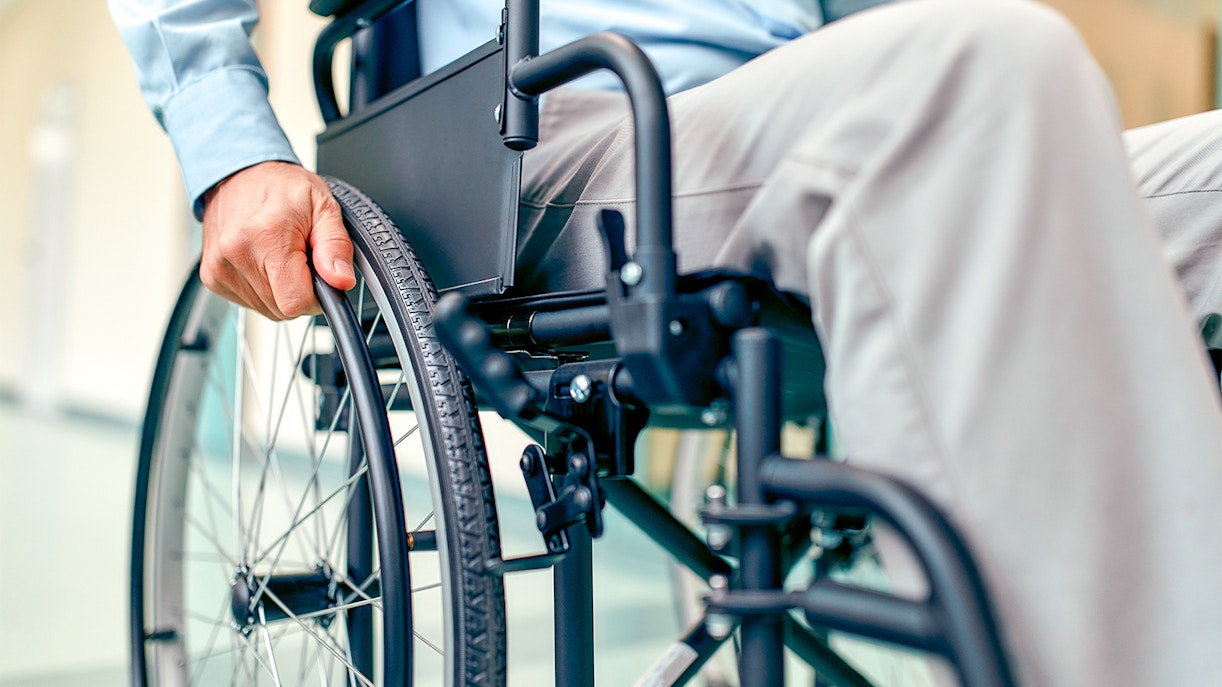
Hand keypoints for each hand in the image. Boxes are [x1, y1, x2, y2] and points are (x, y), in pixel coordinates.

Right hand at [200, 161, 355, 319]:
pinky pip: (250, 303)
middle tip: (299, 257)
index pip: (295, 302)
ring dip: (281, 290)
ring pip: (267, 309)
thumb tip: (341, 280)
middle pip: (283, 309)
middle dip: (300, 289)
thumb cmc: (282, 188)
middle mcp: (237, 253)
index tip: (317, 274)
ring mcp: (220, 267)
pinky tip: (263, 262)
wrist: (240, 174)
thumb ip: (336, 246)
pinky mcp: (211, 277)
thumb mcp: (323, 206)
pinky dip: (263, 289)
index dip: (315, 295)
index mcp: (267, 236)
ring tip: (280, 255)